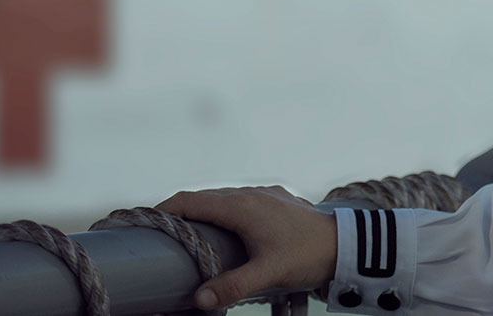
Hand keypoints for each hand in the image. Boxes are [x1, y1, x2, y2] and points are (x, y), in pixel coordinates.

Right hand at [156, 185, 336, 310]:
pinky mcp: (278, 200)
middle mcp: (250, 193)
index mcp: (240, 206)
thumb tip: (198, 299)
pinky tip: (226, 231)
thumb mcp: (268, 273)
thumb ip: (233, 285)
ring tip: (189, 234)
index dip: (164, 210)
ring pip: (223, 198)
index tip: (145, 223)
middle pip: (203, 198)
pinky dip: (225, 212)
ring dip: (204, 212)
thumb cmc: (307, 256)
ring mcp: (265, 194)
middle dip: (179, 213)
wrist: (347, 242)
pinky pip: (242, 200)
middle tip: (160, 234)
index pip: (190, 200)